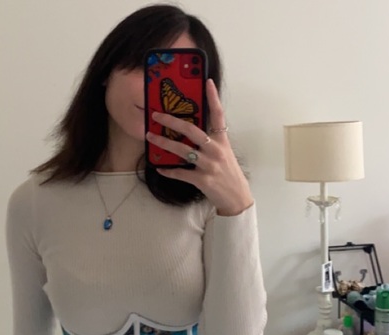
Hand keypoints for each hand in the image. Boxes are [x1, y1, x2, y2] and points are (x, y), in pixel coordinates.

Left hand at [145, 78, 253, 215]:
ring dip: (164, 143)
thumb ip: (212, 142)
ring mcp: (209, 165)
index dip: (213, 98)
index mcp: (222, 141)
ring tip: (151, 137)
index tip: (207, 82)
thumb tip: (192, 133)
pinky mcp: (202, 180)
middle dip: (172, 121)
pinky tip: (160, 167)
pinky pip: (181, 173)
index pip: (219, 115)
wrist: (237, 197)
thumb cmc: (228, 175)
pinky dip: (169, 170)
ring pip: (182, 150)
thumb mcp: (225, 154)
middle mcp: (216, 150)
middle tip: (157, 115)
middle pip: (192, 130)